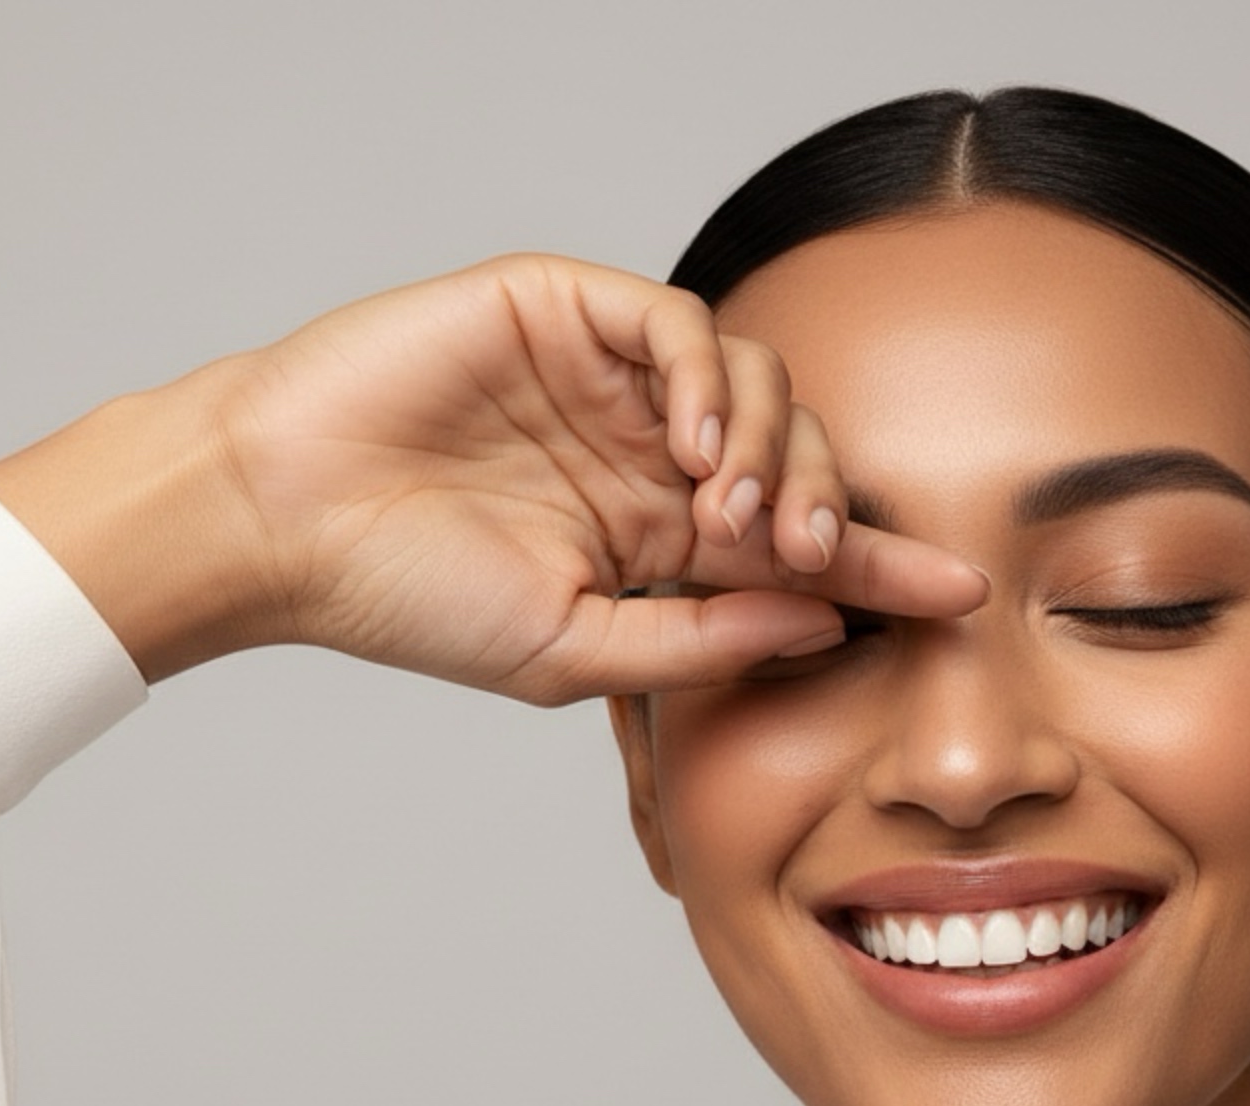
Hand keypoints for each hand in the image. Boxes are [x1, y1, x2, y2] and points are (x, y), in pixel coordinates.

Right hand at [0, 255, 987, 691]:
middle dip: (829, 507)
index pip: (790, 552)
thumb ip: (702, 640)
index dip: (880, 567)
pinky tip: (699, 446)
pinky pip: (679, 324)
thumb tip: (824, 621)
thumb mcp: (575, 652)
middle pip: (796, 460)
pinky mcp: (565, 310)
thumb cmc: (408, 599)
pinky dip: (712, 377)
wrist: (286, 522)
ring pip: (757, 381)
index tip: (963, 592)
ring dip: (776, 449)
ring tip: (735, 516)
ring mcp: (608, 383)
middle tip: (813, 555)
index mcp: (650, 546)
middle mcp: (644, 460)